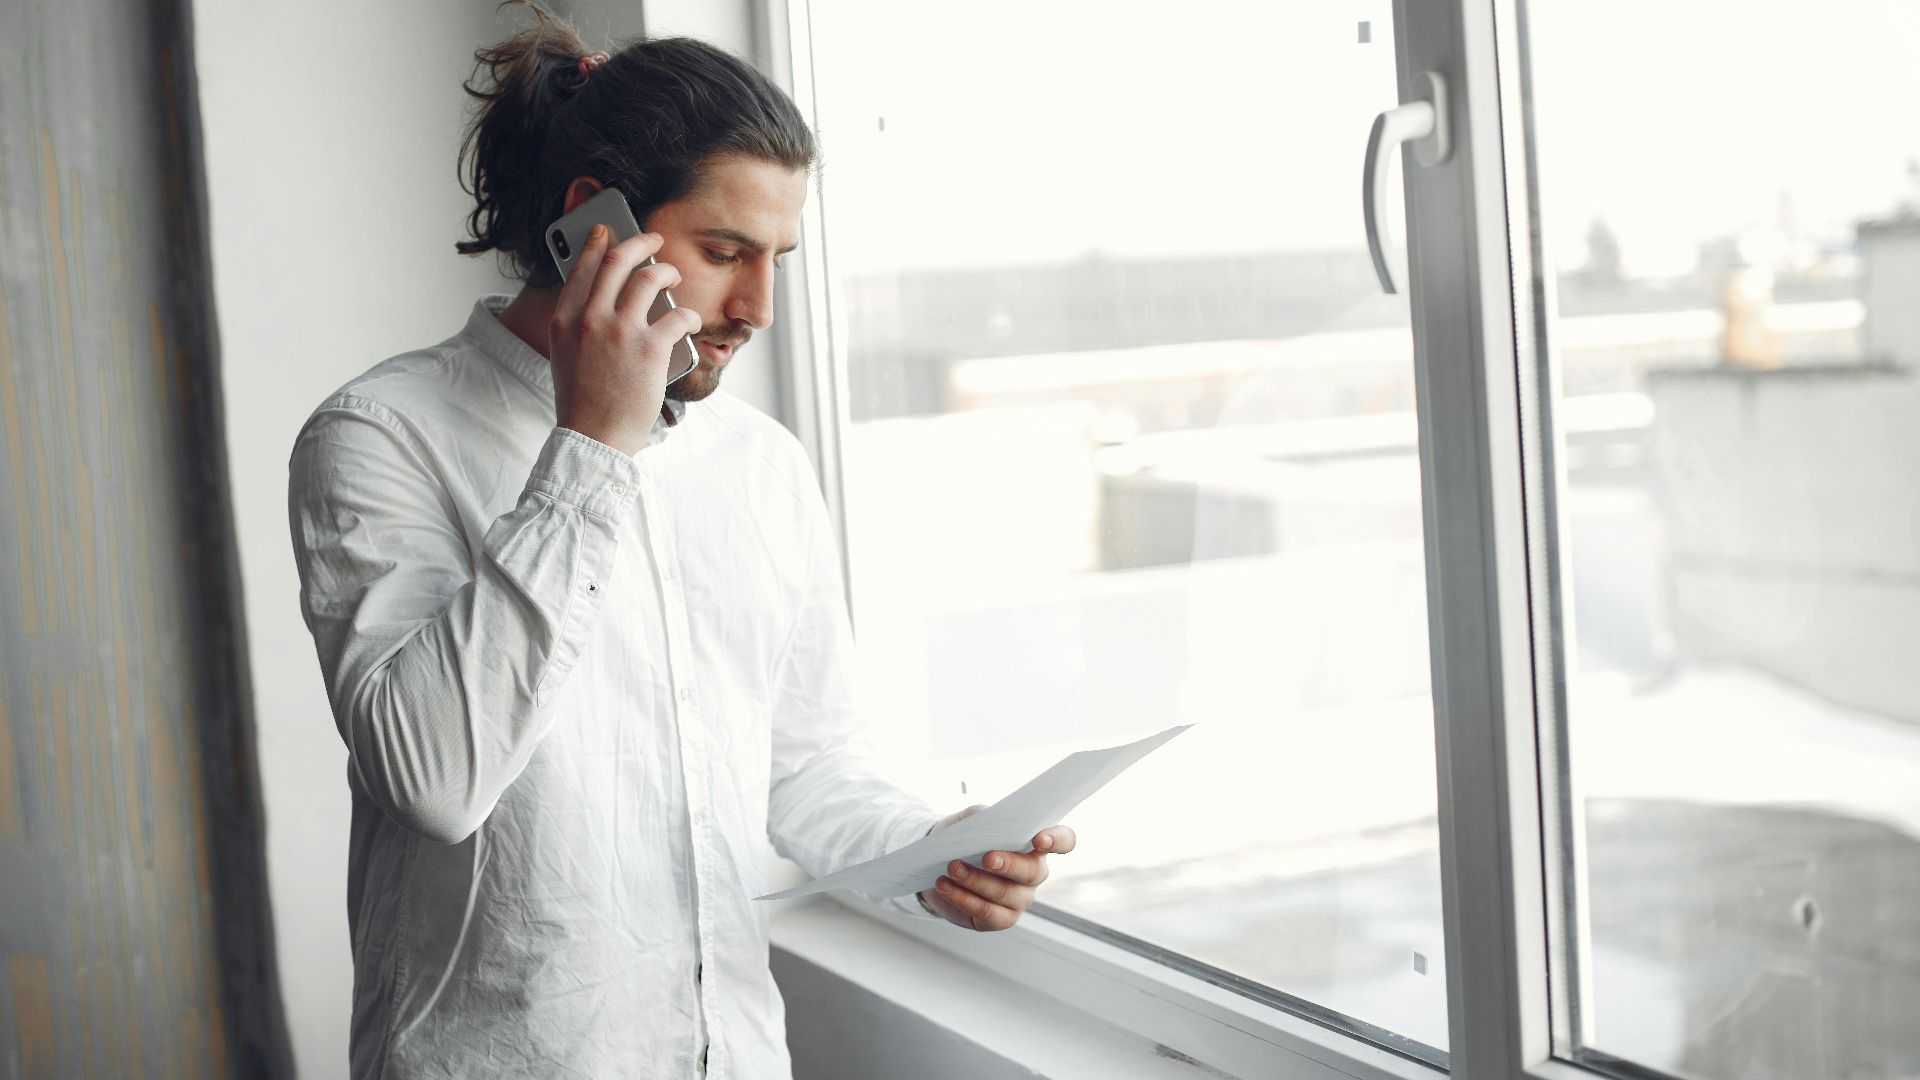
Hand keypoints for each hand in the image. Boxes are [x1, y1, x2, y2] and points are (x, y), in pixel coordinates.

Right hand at [547, 225, 702, 453]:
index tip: (609, 230)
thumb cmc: (584, 402)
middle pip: (618, 261)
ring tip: (673, 276)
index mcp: (565, 320)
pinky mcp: (650, 348)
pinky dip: (689, 315)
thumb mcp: (566, 356)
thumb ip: (579, 325)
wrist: (594, 437)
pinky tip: (691, 321)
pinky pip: (678, 315)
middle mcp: (589, 319)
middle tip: (654, 240)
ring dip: (667, 272)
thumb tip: (604, 300)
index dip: (598, 243)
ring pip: (650, 278)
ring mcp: (620, 332)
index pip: (581, 267)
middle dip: (640, 242)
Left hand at [918, 806, 1077, 931]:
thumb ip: (984, 817)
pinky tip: (945, 886)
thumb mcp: (972, 820)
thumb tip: (989, 823)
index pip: (1064, 841)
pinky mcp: (1001, 919)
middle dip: (1009, 864)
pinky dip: (964, 899)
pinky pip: (988, 912)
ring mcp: (1020, 899)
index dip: (1057, 840)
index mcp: (1036, 845)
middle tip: (986, 858)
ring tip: (952, 868)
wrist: (937, 865)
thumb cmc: (964, 838)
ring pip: (1006, 893)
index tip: (1038, 839)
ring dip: (976, 880)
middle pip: (1033, 871)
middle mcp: (1034, 873)